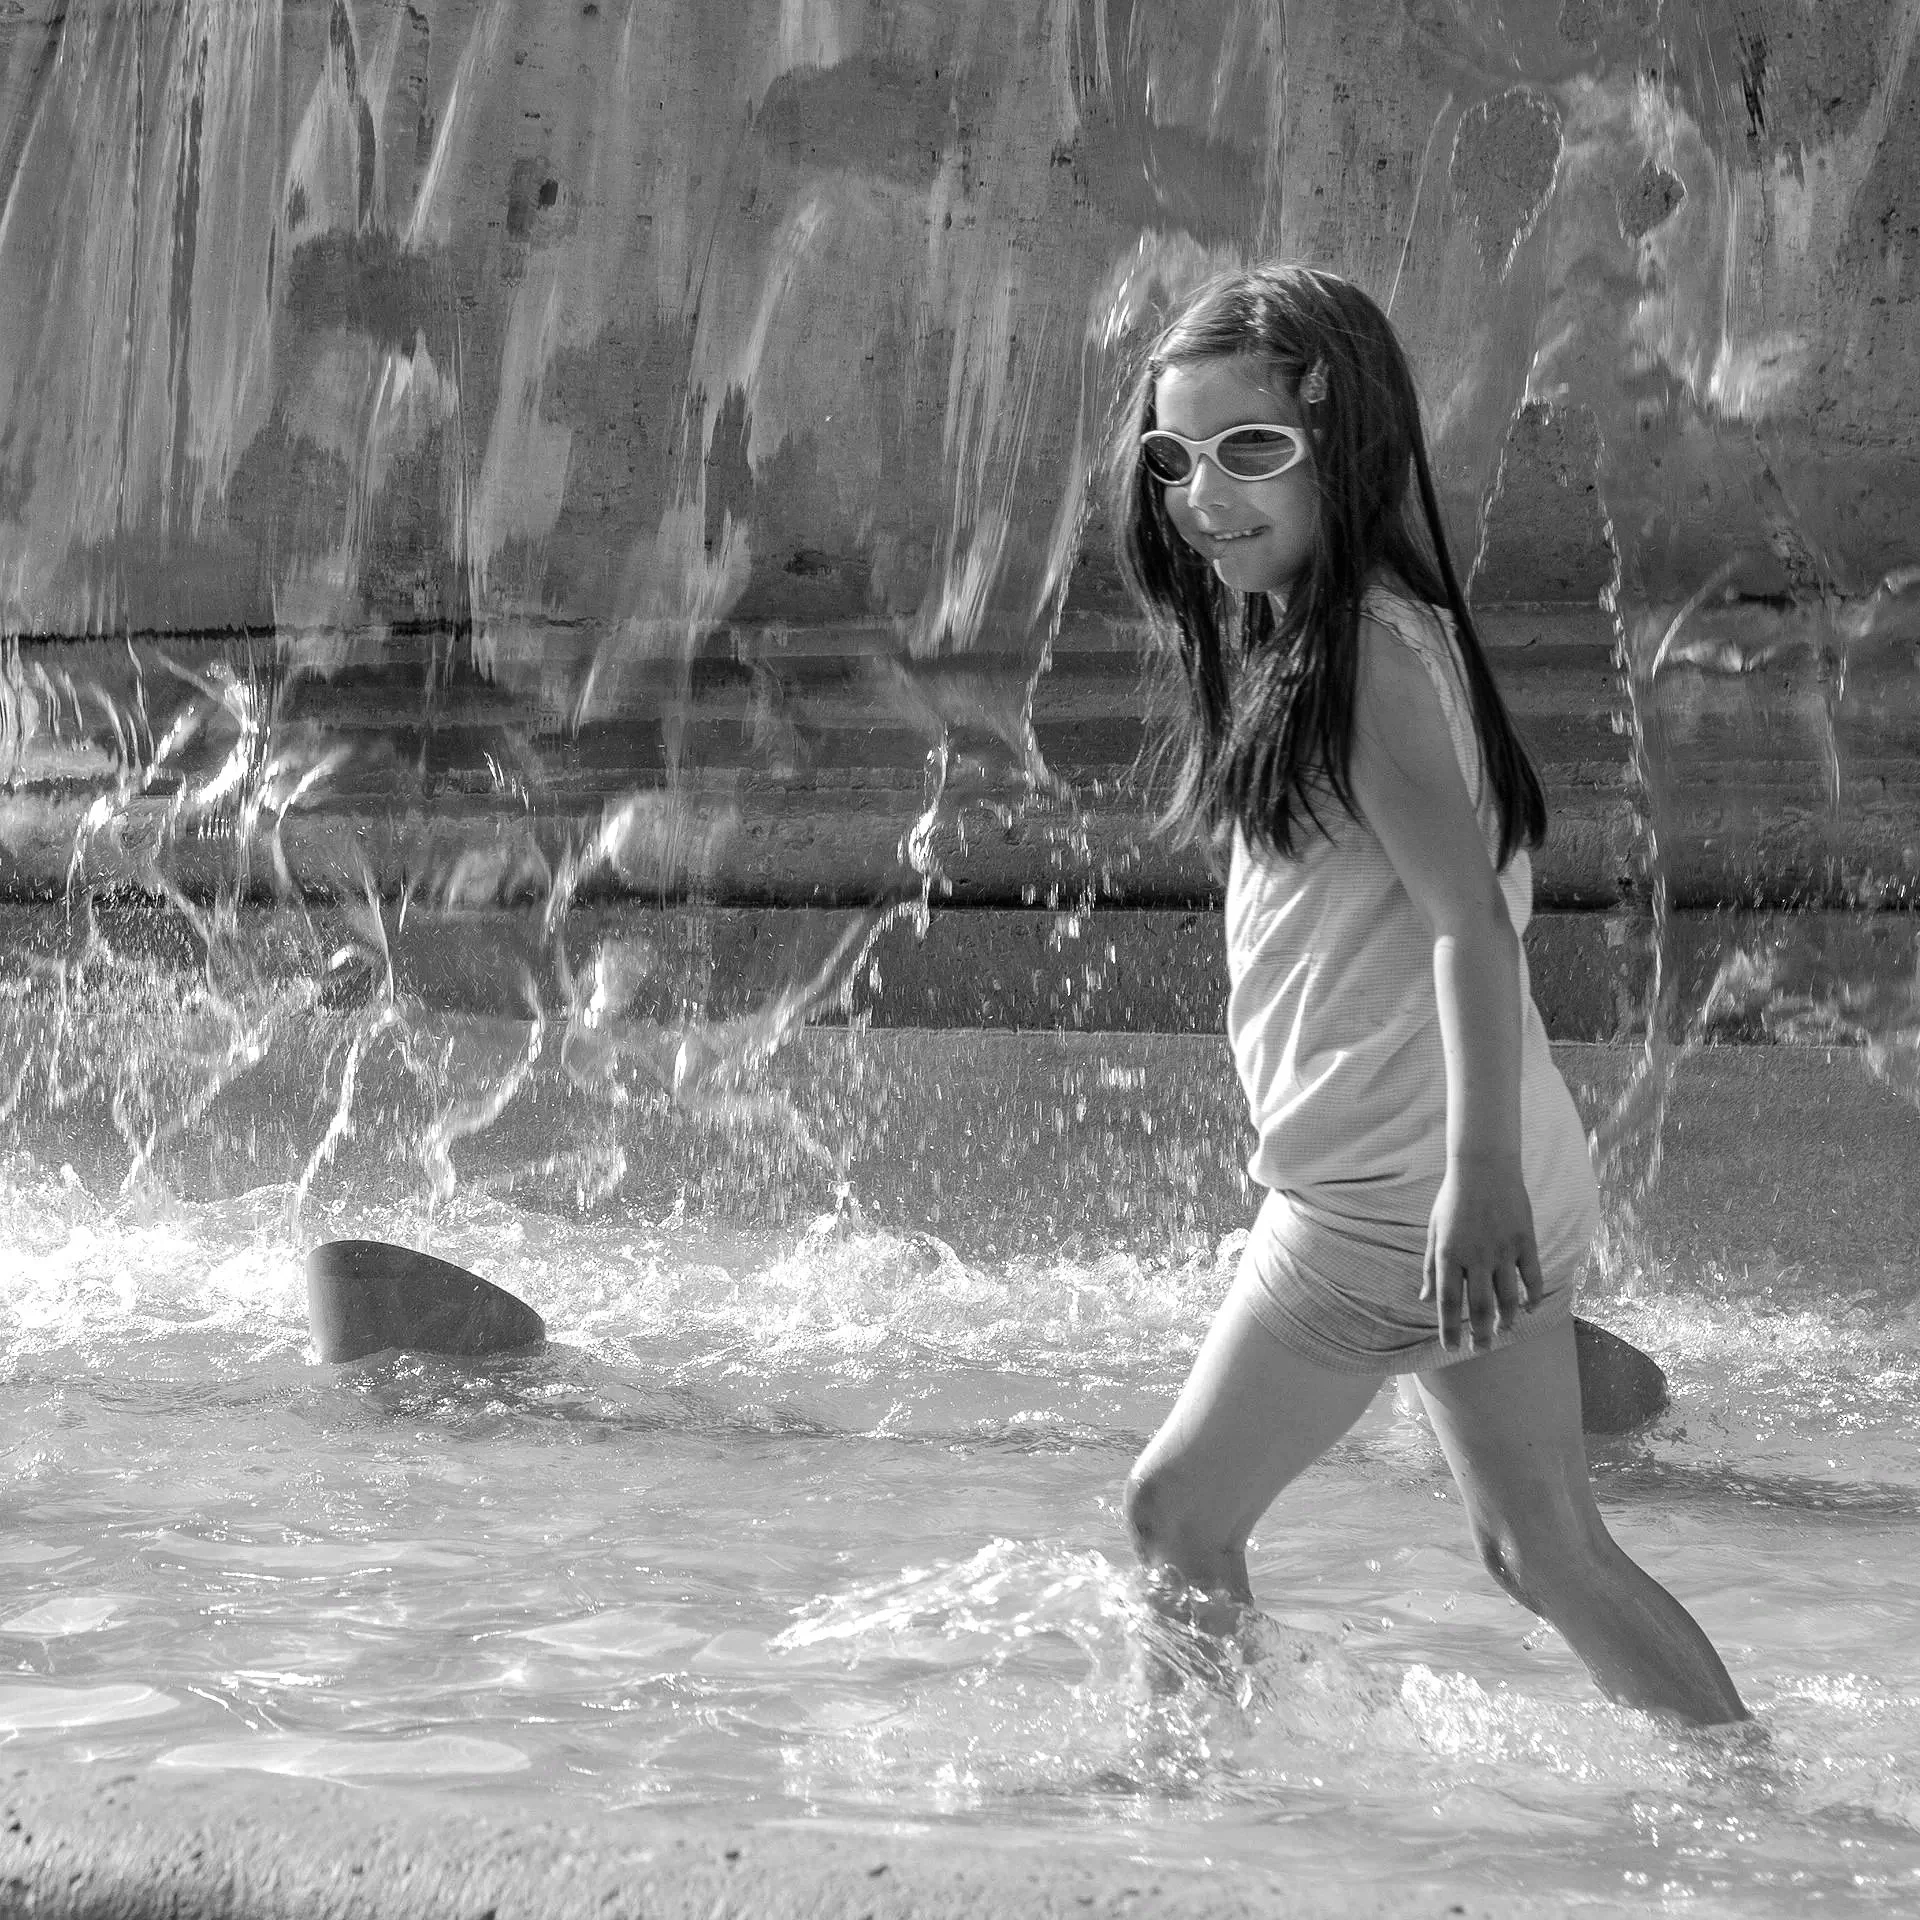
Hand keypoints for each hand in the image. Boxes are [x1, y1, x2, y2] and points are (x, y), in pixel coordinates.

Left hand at [1422, 1157, 1543, 1352]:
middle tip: (1480, 1349)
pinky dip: (1532, 1297)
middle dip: (1480, 1333)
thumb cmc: (1453, 1199)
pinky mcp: (1525, 1242)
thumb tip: (1426, 1299)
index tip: (1451, 1348)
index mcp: (1449, 1254)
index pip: (1449, 1302)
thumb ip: (1431, 1266)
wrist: (1484, 1166)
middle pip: (1480, 1307)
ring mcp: (1504, 1250)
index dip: (1449, 1329)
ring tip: (1502, 1332)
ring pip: (1508, 1298)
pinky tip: (1528, 1310)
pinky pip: (1532, 1278)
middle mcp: (1477, 1257)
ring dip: (1505, 1320)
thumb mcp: (1434, 1230)